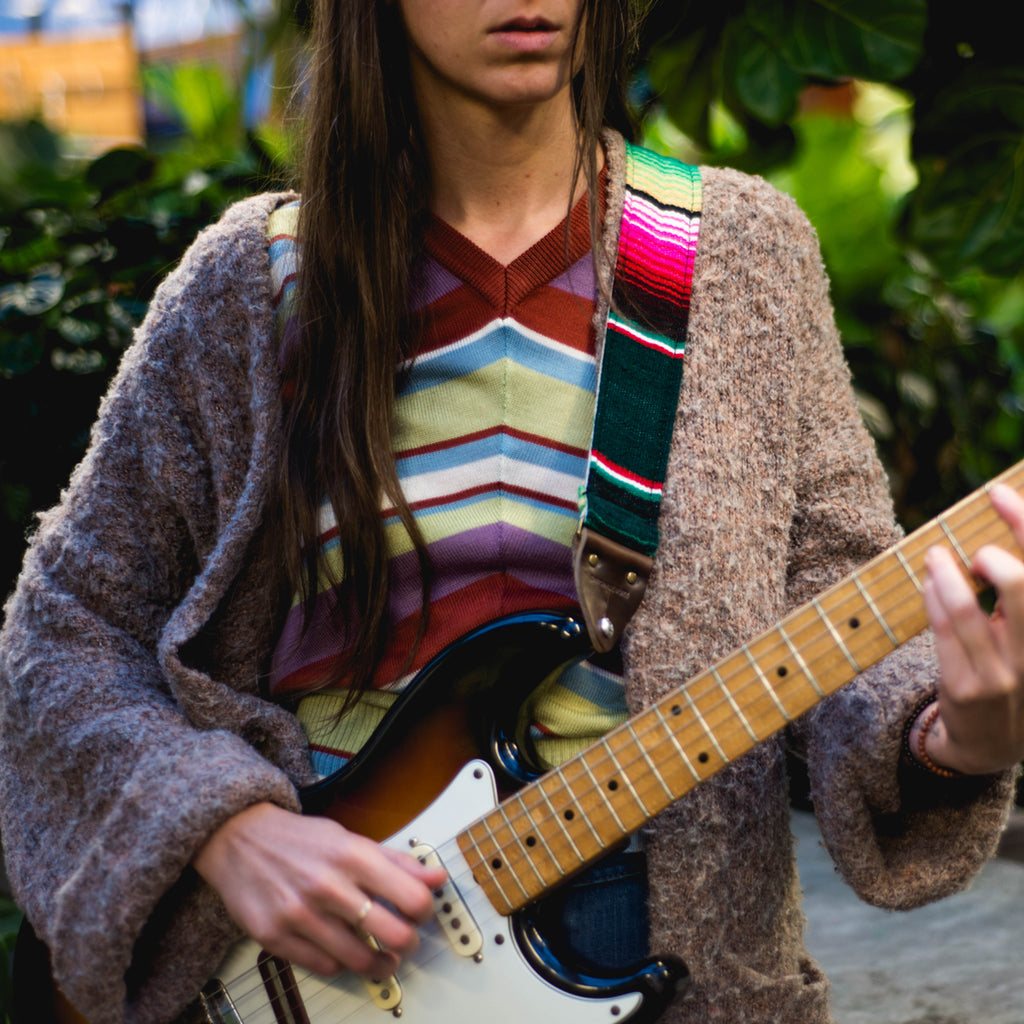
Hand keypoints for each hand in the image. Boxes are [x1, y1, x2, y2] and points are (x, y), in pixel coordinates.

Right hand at [193, 802, 447, 977]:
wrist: (238, 838)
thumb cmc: (300, 839)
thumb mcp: (350, 838)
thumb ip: (396, 861)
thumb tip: (437, 878)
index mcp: (352, 855)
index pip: (411, 896)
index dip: (425, 911)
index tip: (422, 913)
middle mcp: (328, 885)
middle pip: (393, 934)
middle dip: (409, 944)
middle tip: (407, 942)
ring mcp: (300, 914)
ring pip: (360, 959)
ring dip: (380, 964)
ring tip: (384, 958)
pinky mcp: (274, 937)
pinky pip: (324, 966)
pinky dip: (340, 963)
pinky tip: (344, 951)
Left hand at [920, 482, 1023, 774]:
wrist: (989, 745)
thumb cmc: (1008, 674)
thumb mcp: (1021, 637)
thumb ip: (1013, 594)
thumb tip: (993, 533)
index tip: (998, 493)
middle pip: (1022, 586)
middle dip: (993, 555)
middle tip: (974, 550)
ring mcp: (1004, 674)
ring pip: (972, 608)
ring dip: (948, 573)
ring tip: (936, 556)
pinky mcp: (967, 687)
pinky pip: (945, 632)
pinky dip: (934, 597)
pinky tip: (929, 582)